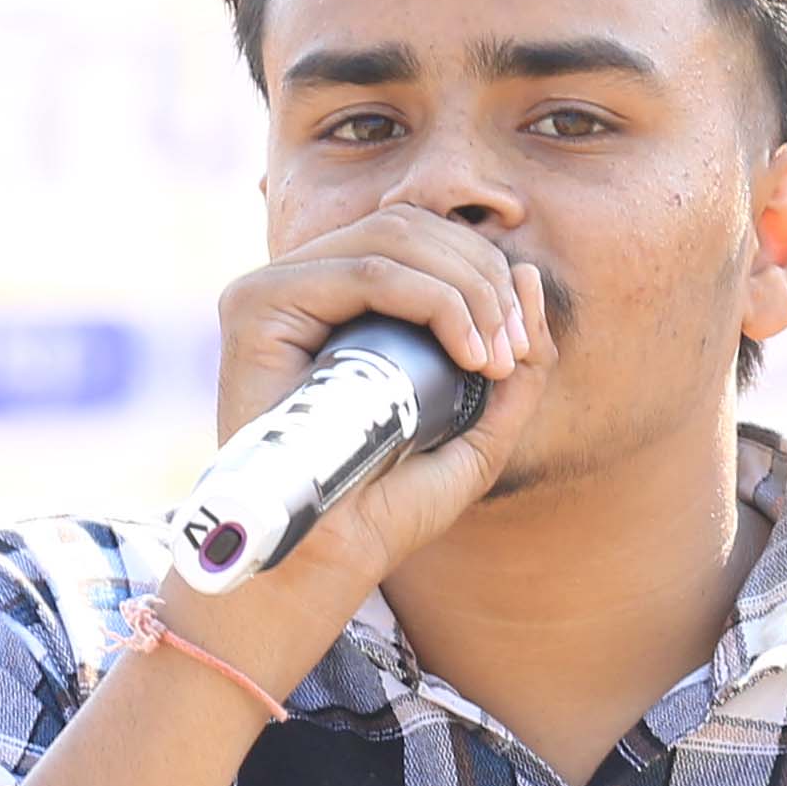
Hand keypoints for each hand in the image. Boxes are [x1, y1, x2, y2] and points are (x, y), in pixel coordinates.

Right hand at [172, 207, 563, 668]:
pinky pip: (366, 270)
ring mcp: (275, 289)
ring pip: (394, 235)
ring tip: (496, 357)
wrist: (325, 560)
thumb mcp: (479, 429)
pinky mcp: (256, 305)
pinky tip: (468, 353)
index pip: (424, 239)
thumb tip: (530, 273)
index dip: (488, 273)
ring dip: (468, 288)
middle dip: (486, 278)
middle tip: (518, 352)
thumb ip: (517, 359)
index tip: (526, 346)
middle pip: (413, 225)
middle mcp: (305, 285)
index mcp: (343, 300)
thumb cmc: (388, 505)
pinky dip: (433, 300)